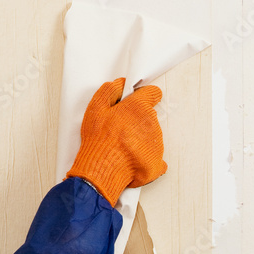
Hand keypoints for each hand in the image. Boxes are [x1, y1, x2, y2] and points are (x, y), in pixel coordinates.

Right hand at [65, 78, 166, 205]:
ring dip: (138, 138)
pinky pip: (152, 155)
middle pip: (149, 116)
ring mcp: (156, 143)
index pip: (153, 93)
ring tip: (121, 146)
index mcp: (138, 107)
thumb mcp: (95, 109)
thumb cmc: (98, 141)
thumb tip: (120, 84)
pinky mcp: (157, 160)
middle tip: (119, 129)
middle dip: (136, 120)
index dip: (144, 96)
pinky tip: (129, 159)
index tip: (136, 101)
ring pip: (150, 135)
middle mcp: (151, 123)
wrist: (102, 169)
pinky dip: (143, 156)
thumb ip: (110, 91)